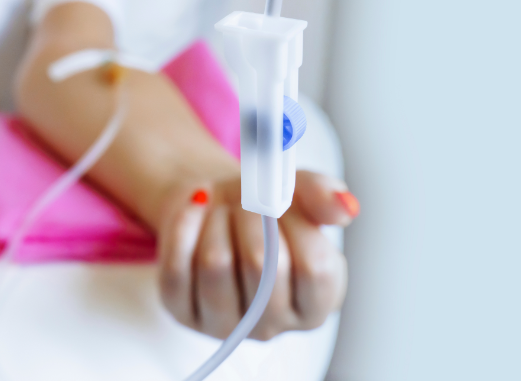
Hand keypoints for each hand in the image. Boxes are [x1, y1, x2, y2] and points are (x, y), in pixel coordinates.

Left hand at [157, 170, 356, 339]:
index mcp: (314, 305)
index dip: (298, 225)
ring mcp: (223, 324)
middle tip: (247, 198)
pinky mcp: (181, 312)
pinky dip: (183, 227)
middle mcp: (271, 325)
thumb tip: (344, 208)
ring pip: (216, 265)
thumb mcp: (298, 194)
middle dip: (252, 217)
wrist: (215, 208)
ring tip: (221, 208)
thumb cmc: (262, 211)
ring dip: (217, 221)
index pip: (314, 269)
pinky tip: (193, 209)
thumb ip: (324, 196)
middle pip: (262, 266)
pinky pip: (176, 269)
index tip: (284, 200)